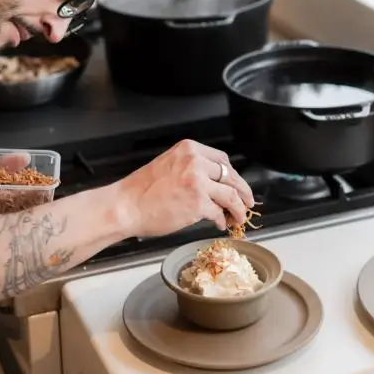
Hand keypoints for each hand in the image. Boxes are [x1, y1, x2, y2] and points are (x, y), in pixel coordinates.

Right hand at [115, 139, 253, 238]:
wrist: (125, 206)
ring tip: (238, 217)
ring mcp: (198, 183)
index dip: (232, 175)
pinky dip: (221, 220)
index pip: (222, 159)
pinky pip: (218, 212)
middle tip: (248, 202)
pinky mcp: (198, 204)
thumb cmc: (142, 191)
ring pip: (230, 195)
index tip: (237, 184)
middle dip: (243, 191)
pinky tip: (219, 224)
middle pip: (231, 176)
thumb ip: (191, 168)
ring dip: (238, 208)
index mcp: (189, 149)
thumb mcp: (169, 166)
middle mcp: (196, 162)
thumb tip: (214, 183)